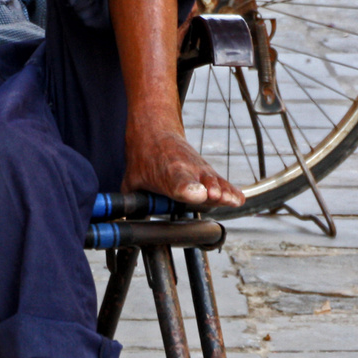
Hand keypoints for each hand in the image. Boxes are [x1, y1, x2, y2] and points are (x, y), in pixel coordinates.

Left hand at [122, 121, 244, 208]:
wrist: (155, 130)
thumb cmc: (144, 159)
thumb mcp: (131, 181)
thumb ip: (130, 205)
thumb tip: (120, 228)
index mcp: (164, 174)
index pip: (178, 183)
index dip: (187, 189)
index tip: (197, 195)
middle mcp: (185, 170)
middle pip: (199, 182)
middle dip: (208, 191)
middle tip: (212, 197)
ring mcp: (198, 169)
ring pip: (213, 181)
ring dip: (222, 191)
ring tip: (230, 201)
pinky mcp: (207, 170)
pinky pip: (220, 181)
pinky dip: (229, 190)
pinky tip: (238, 200)